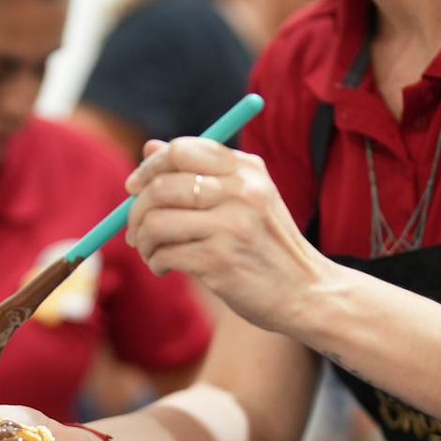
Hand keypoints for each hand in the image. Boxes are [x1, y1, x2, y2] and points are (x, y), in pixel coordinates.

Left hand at [124, 138, 336, 335]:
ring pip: (157, 222)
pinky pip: (165, 254)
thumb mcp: (245, 198)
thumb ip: (200, 172)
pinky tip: (164, 267)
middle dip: (137, 210)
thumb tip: (149, 147)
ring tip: (151, 252)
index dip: (149, 168)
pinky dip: (155, 262)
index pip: (181, 151)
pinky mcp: (220, 261)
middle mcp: (240, 192)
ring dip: (143, 240)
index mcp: (246, 169)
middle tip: (135, 229)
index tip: (135, 187)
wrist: (305, 293)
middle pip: (161, 186)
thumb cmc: (267, 245)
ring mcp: (231, 226)